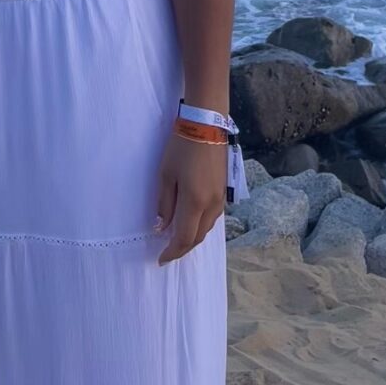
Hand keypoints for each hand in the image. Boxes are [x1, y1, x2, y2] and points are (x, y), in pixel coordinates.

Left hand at [155, 132, 226, 264]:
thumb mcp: (165, 174)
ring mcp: (221, 199)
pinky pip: (212, 217)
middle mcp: (212, 205)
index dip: (172, 252)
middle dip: (182, 248)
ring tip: (177, 239)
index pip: (184, 238)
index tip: (160, 259)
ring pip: (207, 228)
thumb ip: (165, 204)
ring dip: (192, 237)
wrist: (206, 125)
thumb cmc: (181, 148)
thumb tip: (162, 227)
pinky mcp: (224, 191)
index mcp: (195, 202)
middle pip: (198, 236)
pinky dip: (201, 225)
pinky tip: (191, 221)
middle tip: (167, 252)